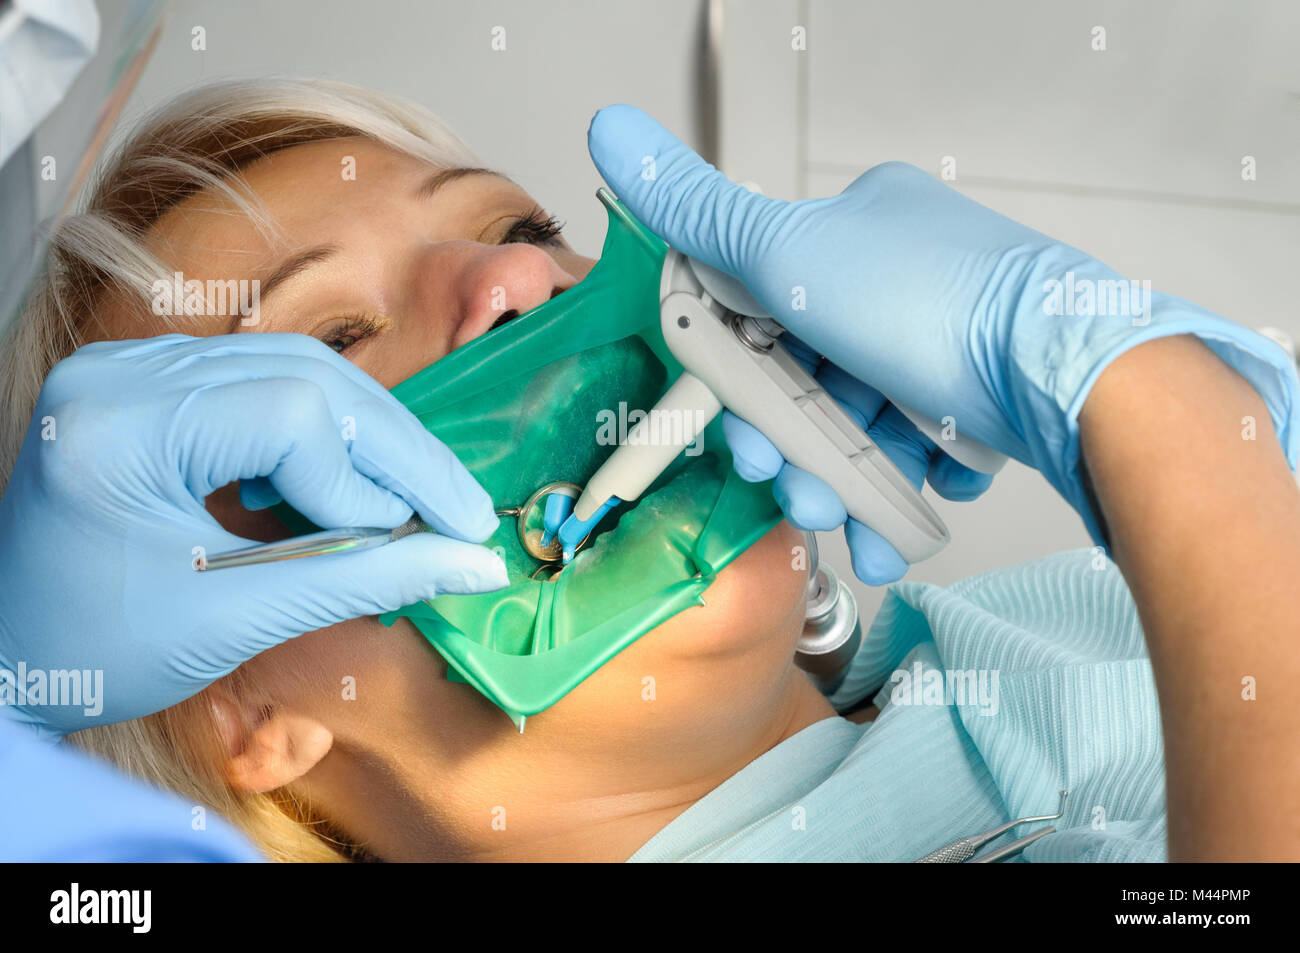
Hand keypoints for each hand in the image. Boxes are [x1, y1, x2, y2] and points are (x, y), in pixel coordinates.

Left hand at [0, 334, 506, 736]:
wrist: (7, 655)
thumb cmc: (97, 654)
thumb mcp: (234, 619)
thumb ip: (363, 579)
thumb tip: (473, 564)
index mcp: (121, 426)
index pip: (291, 416)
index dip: (374, 479)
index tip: (430, 541)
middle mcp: (120, 373)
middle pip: (304, 374)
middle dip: (393, 449)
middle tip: (458, 513)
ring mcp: (130, 370)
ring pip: (293, 370)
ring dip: (368, 437)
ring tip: (419, 500)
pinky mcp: (148, 386)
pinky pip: (262, 385)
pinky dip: (324, 433)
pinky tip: (352, 483)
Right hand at [587, 105, 1296, 575]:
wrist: (1069, 376)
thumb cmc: (939, 308)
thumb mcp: (791, 254)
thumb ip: (697, 211)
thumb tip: (611, 128)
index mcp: (854, 231)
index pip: (762, 307)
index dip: (741, 381)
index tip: (741, 431)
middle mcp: (901, 280)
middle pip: (811, 378)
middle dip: (796, 449)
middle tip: (797, 490)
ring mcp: (946, 341)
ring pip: (864, 425)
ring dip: (846, 485)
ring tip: (853, 524)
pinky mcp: (984, 399)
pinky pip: (922, 451)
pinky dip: (905, 488)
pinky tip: (903, 513)